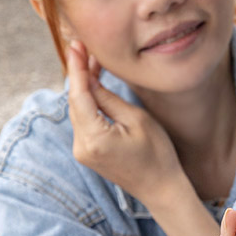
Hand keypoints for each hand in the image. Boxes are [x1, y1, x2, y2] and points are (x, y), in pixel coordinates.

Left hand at [66, 40, 179, 200]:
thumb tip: (90, 80)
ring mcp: (82, 152)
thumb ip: (108, 99)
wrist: (161, 189)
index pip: (78, 96)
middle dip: (80, 75)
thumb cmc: (157, 154)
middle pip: (75, 102)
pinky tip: (95, 87)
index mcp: (94, 138)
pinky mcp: (87, 153)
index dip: (77, 68)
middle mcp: (81, 146)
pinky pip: (83, 122)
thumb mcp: (137, 119)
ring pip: (78, 111)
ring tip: (93, 63)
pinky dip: (87, 103)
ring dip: (84, 88)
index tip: (76, 46)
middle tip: (86, 48)